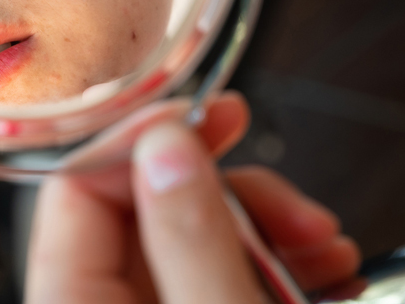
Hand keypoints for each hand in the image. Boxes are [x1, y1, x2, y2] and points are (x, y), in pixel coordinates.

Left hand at [24, 92, 360, 302]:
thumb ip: (189, 238)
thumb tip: (167, 141)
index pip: (76, 189)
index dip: (144, 142)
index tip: (211, 119)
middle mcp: (111, 302)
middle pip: (151, 205)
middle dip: (235, 191)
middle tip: (290, 199)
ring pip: (202, 235)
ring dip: (275, 226)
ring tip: (328, 246)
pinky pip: (230, 269)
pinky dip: (283, 259)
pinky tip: (328, 268)